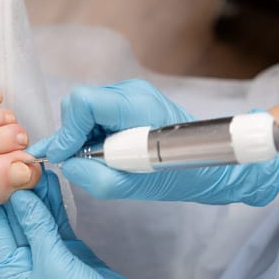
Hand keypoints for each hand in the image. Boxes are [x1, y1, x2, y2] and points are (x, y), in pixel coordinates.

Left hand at [0, 170, 172, 278]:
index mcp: (9, 272)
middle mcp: (24, 262)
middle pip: (15, 218)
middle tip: (21, 161)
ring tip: (36, 165)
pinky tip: (52, 184)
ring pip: (37, 216)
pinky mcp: (67, 250)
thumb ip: (36, 226)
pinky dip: (54, 203)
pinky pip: (56, 221)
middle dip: (17, 189)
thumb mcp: (52, 263)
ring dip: (37, 192)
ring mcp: (47, 254)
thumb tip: (20, 196)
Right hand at [29, 79, 278, 205]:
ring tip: (100, 160)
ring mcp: (130, 94)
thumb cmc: (184, 175)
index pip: (83, 102)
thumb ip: (98, 178)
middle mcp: (131, 92)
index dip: (67, 131)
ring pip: (84, 110)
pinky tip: (105, 153)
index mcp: (137, 106)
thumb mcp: (139, 186)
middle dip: (72, 134)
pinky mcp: (129, 102)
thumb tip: (67, 165)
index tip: (65, 157)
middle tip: (81, 162)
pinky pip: (96, 115)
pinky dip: (91, 135)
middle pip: (79, 104)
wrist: (213, 165)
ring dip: (82, 136)